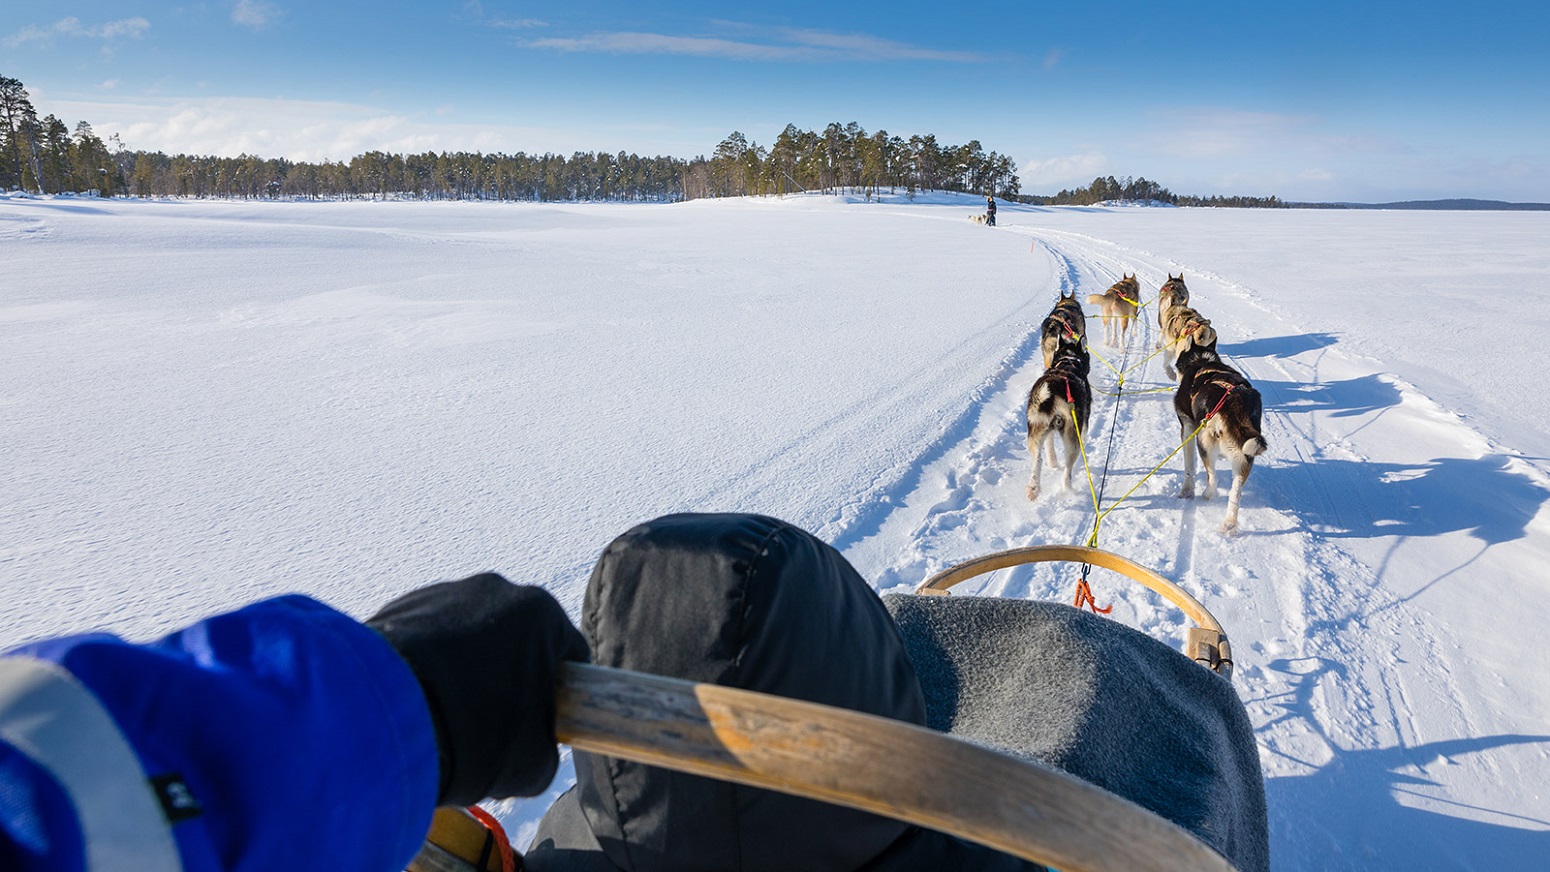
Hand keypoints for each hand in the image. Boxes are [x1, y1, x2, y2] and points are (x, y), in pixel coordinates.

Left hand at [367, 574, 587, 804]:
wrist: (382, 725)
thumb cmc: (475, 740)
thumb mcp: (533, 764)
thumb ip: (543, 745)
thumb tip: (528, 747)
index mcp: (543, 615)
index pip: (568, 657)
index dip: (559, 695)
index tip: (541, 725)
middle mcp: (498, 591)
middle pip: (515, 640)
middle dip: (507, 678)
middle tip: (489, 724)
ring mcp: (444, 593)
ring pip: (468, 637)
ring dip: (464, 670)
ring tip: (443, 716)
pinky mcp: (400, 606)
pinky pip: (427, 638)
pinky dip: (426, 666)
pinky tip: (415, 703)